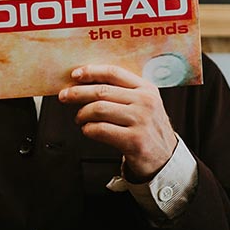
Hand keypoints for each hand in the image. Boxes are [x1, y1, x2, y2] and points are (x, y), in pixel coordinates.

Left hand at [58, 65, 176, 179]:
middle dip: (77, 93)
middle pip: (101, 91)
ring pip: (98, 109)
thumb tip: (86, 81)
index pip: (113, 73)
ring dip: (82, 114)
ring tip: (79, 118)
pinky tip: (88, 130)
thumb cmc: (147, 128)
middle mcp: (145, 102)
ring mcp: (140, 121)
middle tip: (64, 96)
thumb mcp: (143, 104)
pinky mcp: (134, 140)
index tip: (75, 75)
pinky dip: (88, 129)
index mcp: (146, 88)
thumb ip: (122, 91)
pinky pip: (100, 129)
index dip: (91, 72)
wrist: (165, 158)